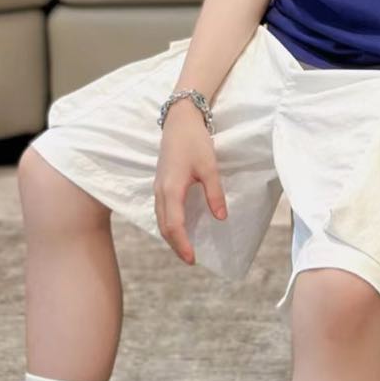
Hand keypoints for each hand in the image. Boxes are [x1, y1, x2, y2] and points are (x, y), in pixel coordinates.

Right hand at [154, 102, 227, 263]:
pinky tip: (179, 225)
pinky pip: (160, 210)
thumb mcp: (209, 167)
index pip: (174, 225)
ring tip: (185, 247)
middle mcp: (160, 191)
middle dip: (175, 245)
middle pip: (163, 226)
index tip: (192, 258)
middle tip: (190, 259)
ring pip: (160, 219)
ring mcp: (158, 187)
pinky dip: (168, 223)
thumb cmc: (195, 141)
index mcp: (171, 189)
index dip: (182, 244)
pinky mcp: (160, 182)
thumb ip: (215, 193)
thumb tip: (221, 217)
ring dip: (171, 235)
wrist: (179, 121)